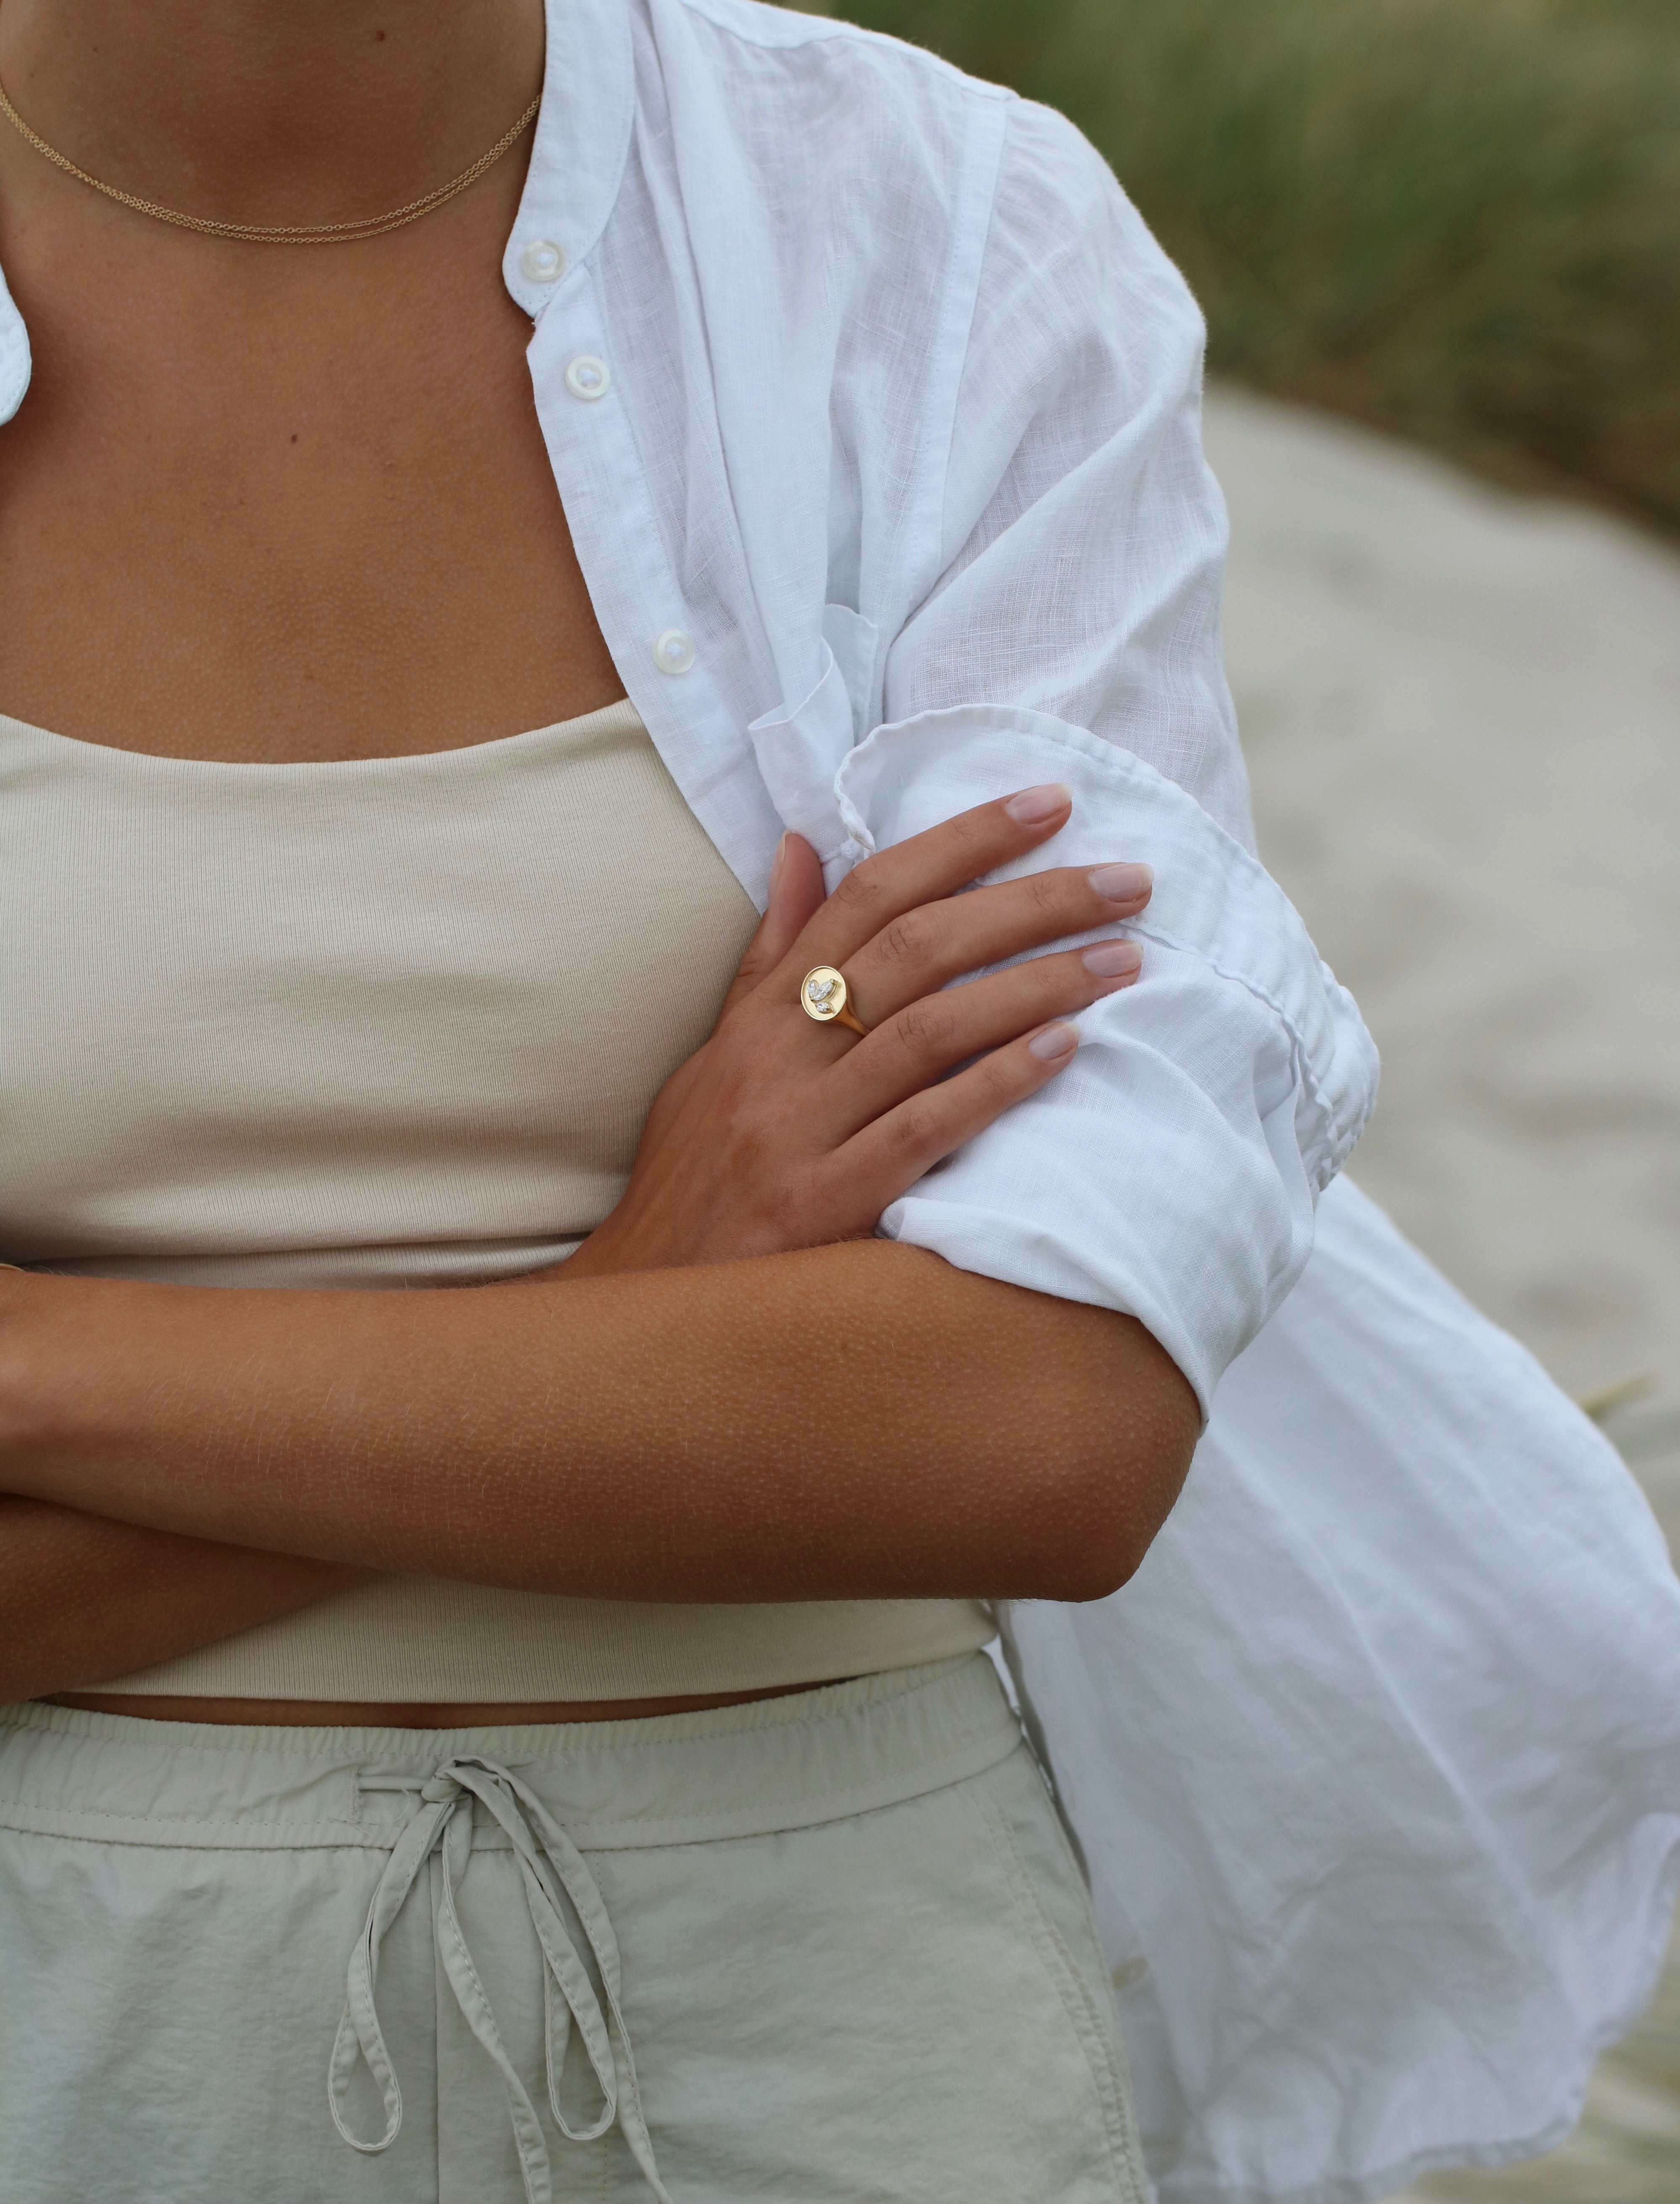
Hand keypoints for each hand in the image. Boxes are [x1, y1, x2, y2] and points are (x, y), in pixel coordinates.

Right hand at [563, 784, 1151, 1276]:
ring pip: (931, 1030)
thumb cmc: (695, 1177)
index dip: (962, 840)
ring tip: (1124, 958)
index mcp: (762, 1015)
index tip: (1048, 804)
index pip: (869, 894)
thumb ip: (770, 957)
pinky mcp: (826, 1206)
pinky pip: (924, 1128)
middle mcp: (779, 1058)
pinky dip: (998, 1082)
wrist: (649, 1305)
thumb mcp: (717, 1055)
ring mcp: (801, 1131)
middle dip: (1029, 902)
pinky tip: (1068, 1048)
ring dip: (1039, 984)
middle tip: (1126, 879)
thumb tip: (803, 847)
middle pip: (916, 948)